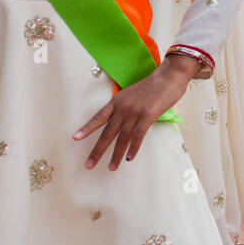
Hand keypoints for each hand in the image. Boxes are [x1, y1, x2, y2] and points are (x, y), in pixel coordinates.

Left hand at [73, 54, 196, 168]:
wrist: (168, 77)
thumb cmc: (153, 86)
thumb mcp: (133, 95)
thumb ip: (125, 108)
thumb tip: (123, 122)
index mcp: (117, 101)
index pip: (98, 117)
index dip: (87, 128)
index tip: (75, 138)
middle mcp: (122, 108)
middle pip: (107, 132)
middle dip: (97, 150)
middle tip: (89, 164)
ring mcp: (135, 112)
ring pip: (122, 138)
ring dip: (116, 155)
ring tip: (111, 167)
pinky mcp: (148, 116)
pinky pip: (138, 136)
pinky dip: (133, 148)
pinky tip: (129, 158)